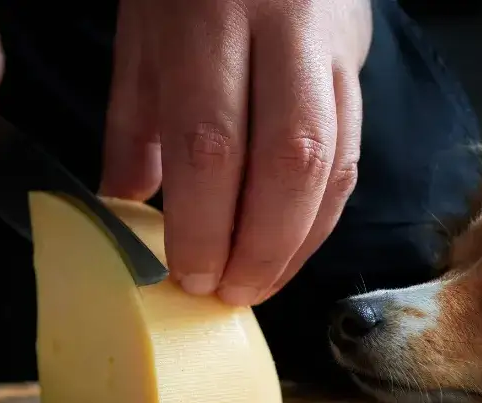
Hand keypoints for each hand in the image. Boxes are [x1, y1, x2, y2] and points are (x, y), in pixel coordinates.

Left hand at [100, 0, 371, 305]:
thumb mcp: (140, 32)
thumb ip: (131, 123)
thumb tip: (123, 206)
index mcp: (207, 15)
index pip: (210, 144)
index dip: (204, 225)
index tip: (188, 276)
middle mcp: (281, 27)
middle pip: (288, 162)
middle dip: (260, 248)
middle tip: (229, 295)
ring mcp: (330, 43)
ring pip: (334, 161)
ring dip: (298, 241)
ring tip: (260, 283)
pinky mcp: (357, 57)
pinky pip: (353, 149)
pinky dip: (322, 211)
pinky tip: (293, 244)